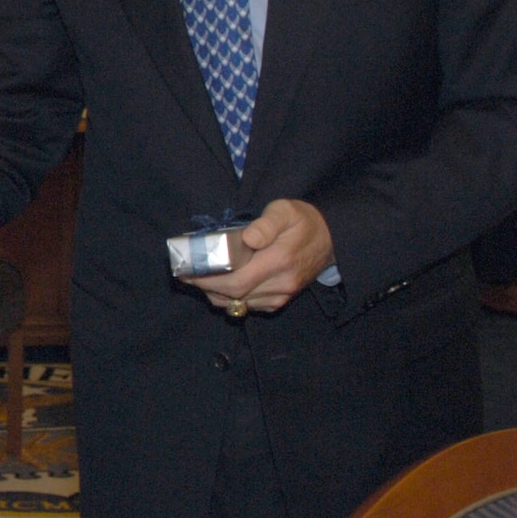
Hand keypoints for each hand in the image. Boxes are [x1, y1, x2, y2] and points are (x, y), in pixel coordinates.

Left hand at [184, 198, 335, 313]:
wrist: (330, 238)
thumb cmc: (302, 221)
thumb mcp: (285, 211)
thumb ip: (267, 224)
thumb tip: (249, 238)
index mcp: (280, 260)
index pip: (237, 280)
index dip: (208, 279)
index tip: (187, 269)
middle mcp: (281, 284)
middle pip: (234, 295)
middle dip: (205, 286)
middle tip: (186, 274)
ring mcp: (282, 295)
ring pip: (239, 304)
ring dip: (215, 294)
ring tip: (197, 279)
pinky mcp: (280, 301)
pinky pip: (249, 306)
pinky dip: (229, 299)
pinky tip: (218, 285)